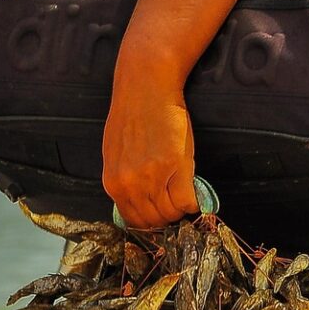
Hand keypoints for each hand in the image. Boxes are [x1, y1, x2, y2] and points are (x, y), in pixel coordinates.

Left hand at [102, 76, 199, 229]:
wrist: (146, 87)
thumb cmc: (133, 116)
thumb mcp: (118, 155)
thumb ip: (125, 181)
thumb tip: (139, 203)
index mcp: (114, 183)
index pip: (134, 222)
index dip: (151, 220)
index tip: (161, 213)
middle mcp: (130, 185)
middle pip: (154, 221)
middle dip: (168, 216)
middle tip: (176, 202)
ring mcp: (152, 177)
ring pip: (172, 214)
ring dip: (181, 209)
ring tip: (183, 193)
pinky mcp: (174, 166)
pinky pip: (188, 202)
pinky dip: (194, 202)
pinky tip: (192, 191)